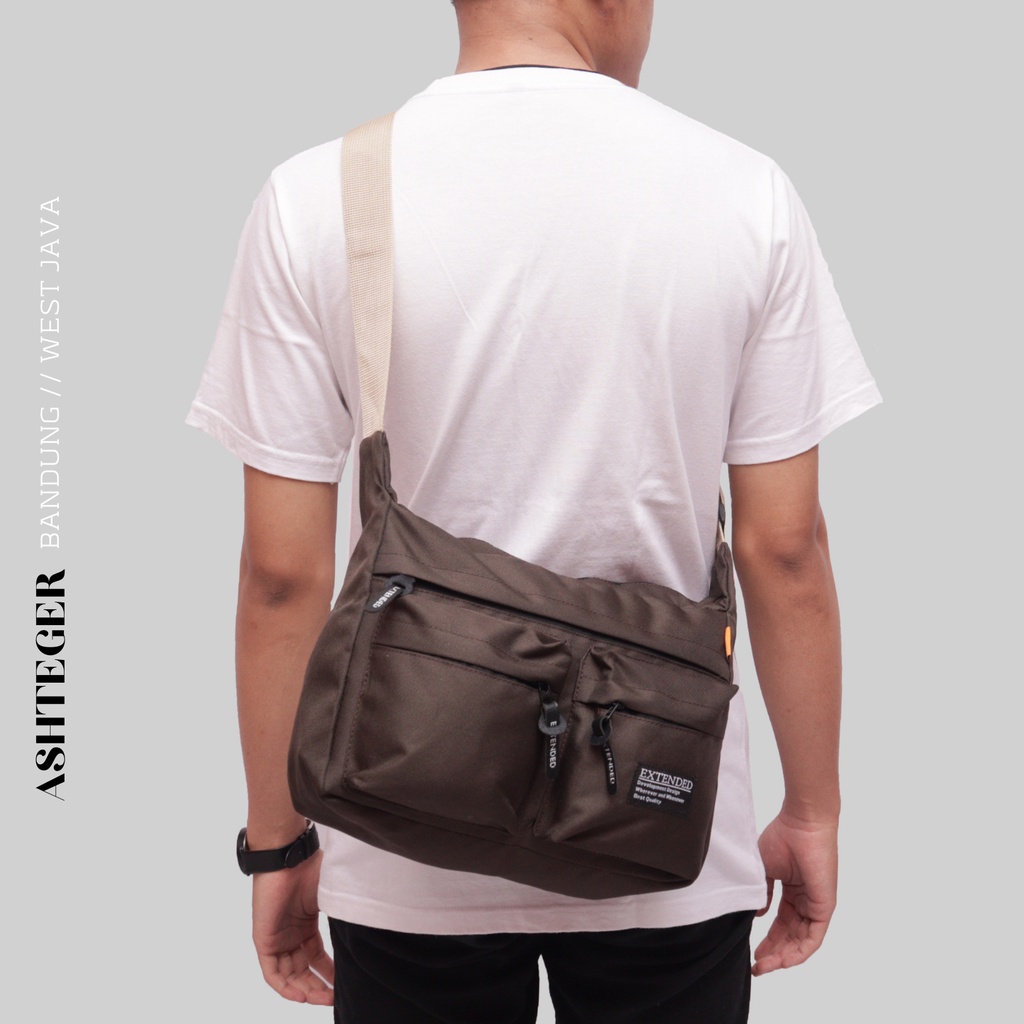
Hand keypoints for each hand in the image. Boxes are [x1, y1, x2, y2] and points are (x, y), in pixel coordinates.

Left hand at [251, 850, 334, 1003]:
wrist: (289, 857)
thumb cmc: (311, 868)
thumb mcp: (333, 895)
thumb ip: (345, 911)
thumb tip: (370, 918)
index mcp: (306, 923)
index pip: (316, 956)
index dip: (329, 972)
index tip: (343, 984)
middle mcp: (291, 934)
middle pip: (303, 970)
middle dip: (319, 986)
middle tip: (335, 997)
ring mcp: (277, 938)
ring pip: (289, 975)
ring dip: (305, 990)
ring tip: (324, 999)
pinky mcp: (264, 941)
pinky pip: (272, 973)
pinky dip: (285, 988)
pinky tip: (302, 996)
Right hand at [751, 811, 837, 975]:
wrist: (801, 823)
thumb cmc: (782, 837)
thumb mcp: (764, 869)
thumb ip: (762, 894)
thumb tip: (756, 914)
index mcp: (792, 891)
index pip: (780, 923)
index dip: (766, 940)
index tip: (752, 953)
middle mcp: (805, 900)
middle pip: (790, 936)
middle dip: (773, 953)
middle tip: (757, 966)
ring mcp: (816, 905)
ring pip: (801, 941)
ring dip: (783, 957)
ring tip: (765, 966)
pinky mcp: (825, 907)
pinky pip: (814, 937)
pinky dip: (799, 951)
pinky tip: (783, 961)